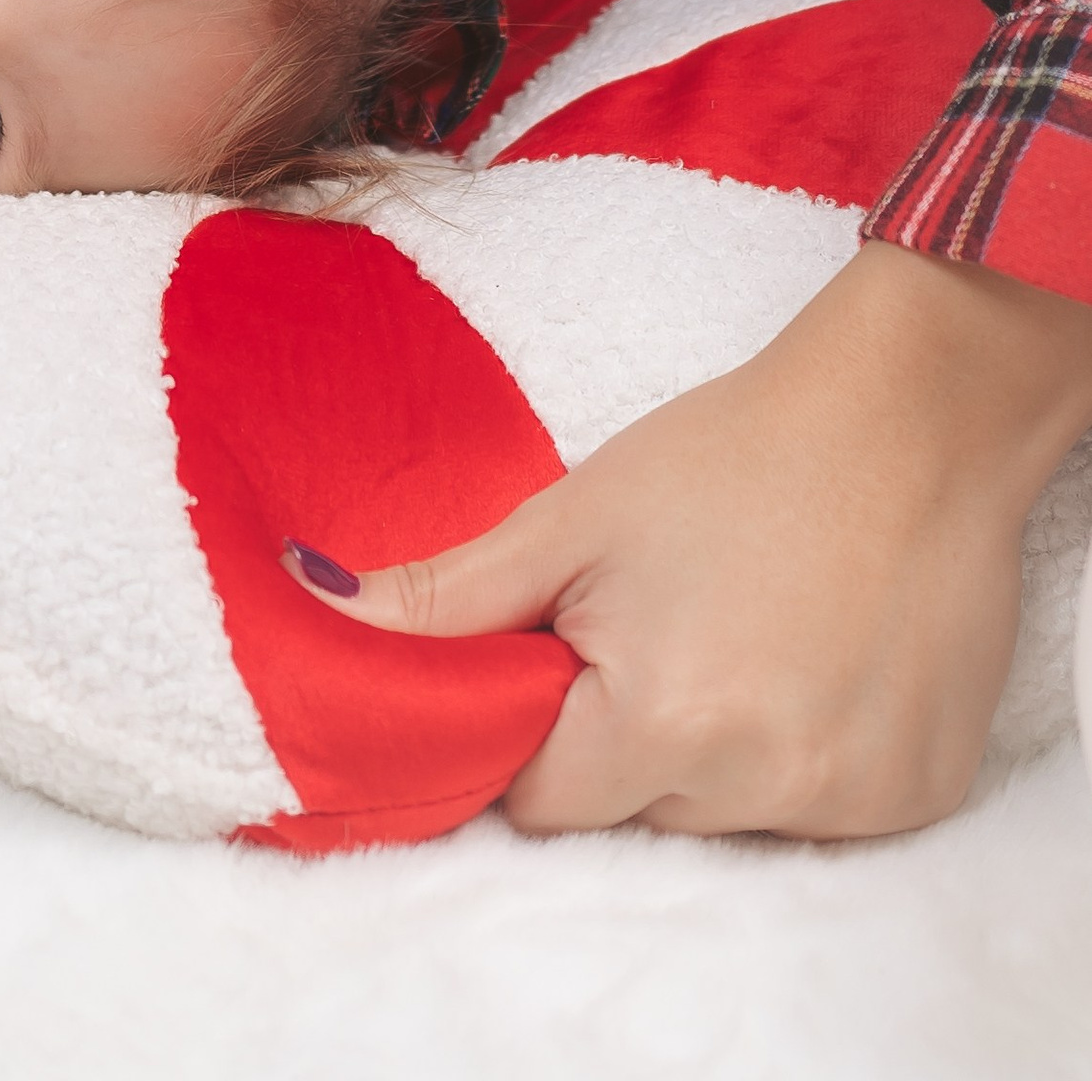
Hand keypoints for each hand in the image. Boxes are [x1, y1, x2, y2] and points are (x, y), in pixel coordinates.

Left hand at [286, 241, 1091, 836]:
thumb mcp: (576, 518)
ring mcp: (848, 799)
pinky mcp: (915, 794)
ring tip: (740, 626)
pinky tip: (810, 653)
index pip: (539, 800)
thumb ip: (451, 594)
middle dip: (620, 737)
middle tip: (654, 623)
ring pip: (724, 814)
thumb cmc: (733, 454)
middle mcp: (759, 783)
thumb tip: (314, 606)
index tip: (553, 660)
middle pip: (633, 811)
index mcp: (661, 721)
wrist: (910, 416)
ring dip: (713, 748)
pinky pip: (818, 807)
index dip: (530, 728)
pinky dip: (802, 749)